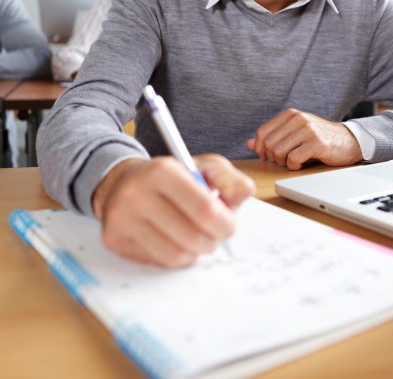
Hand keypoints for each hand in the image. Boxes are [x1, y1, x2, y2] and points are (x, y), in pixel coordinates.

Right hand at [92, 154, 254, 266]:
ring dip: (195, 252)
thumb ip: (229, 179)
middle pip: (192, 236)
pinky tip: (175, 241)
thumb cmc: (171, 177)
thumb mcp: (203, 167)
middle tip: (215, 235)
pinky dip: (175, 257)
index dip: (225, 224)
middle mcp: (137, 193)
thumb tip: (241, 195)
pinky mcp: (114, 239)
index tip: (230, 225)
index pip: (205, 210)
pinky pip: (158, 262)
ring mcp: (122, 218)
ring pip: (176, 255)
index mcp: (162, 171)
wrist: (122, 182)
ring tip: (196, 237)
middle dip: (213, 241)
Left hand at [247, 109, 362, 168]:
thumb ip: (273, 137)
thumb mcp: (294, 133)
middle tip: (283, 161)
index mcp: (289, 115)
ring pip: (278, 151)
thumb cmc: (319, 139)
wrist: (349, 141)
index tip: (267, 157)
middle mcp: (298, 119)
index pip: (262, 132)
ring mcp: (308, 130)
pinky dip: (294, 166)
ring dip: (283, 162)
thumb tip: (248, 143)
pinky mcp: (317, 143)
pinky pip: (293, 159)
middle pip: (268, 144)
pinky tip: (300, 164)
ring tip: (292, 161)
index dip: (260, 149)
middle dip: (272, 158)